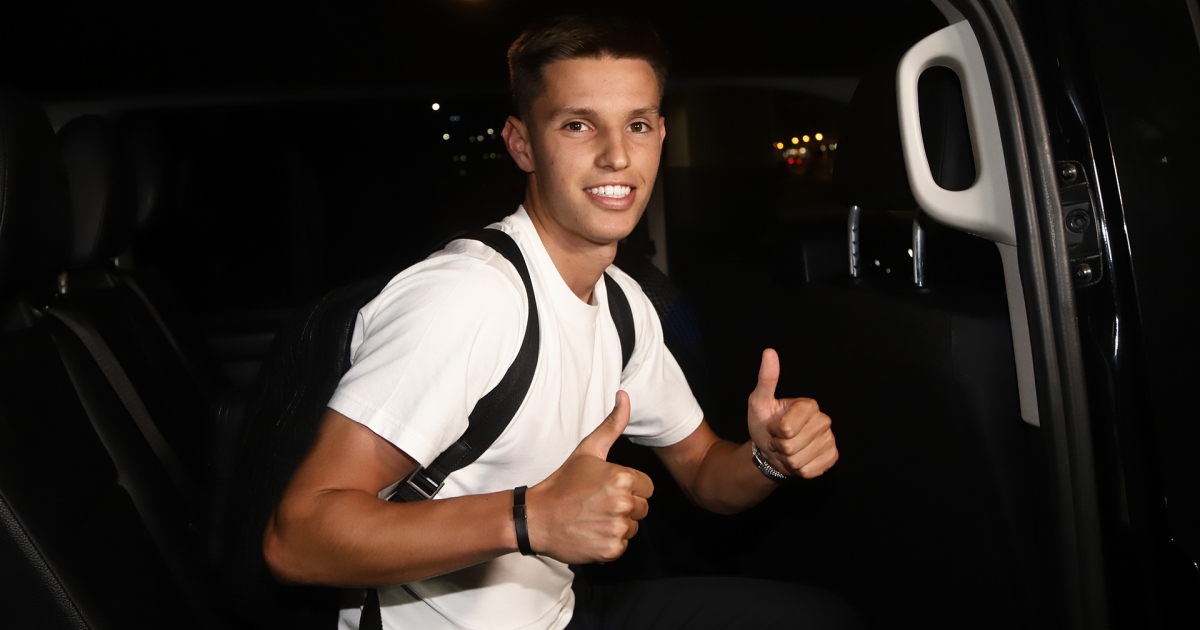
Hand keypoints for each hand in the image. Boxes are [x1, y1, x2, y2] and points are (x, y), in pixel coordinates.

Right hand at [525, 391, 653, 563]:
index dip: (629, 487)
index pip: (646, 487)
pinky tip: (591, 532)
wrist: (536, 517)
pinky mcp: (611, 549)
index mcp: (622, 478)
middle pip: (642, 508)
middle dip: (625, 506)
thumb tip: (624, 396)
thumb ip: (612, 424)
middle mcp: (623, 503)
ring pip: (633, 527)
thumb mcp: (588, 450)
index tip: (606, 489)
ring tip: (593, 517)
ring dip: (617, 524)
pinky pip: (622, 546)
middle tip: (597, 503)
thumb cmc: (563, 482)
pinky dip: (609, 542)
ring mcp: (617, 528)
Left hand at [746, 349, 838, 478]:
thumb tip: (769, 352)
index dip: (775, 432)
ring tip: (786, 451)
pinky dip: (799, 470)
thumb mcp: (759, 402)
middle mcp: (824, 420)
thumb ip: (766, 379)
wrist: (771, 451)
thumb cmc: (764, 424)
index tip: (773, 428)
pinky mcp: (832, 457)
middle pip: (793, 445)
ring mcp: (830, 439)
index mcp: (808, 405)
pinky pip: (811, 471)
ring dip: (787, 460)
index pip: (787, 428)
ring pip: (800, 460)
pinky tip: (798, 460)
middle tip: (779, 441)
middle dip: (779, 447)